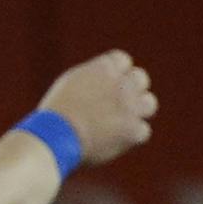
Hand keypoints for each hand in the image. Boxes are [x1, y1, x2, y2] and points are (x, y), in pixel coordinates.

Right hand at [39, 50, 158, 168]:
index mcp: (103, 69)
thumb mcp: (67, 87)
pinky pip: (142, 132)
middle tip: (115, 105)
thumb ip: (89, 81)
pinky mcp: (132, 131)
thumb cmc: (53, 116)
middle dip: (130, 91)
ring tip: (119, 124)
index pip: (121, 61)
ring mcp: (130, 107)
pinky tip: (112, 142)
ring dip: (137, 112)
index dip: (115, 74)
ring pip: (149, 104)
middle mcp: (122, 84)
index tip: (105, 86)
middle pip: (140, 79)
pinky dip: (129, 138)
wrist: (55, 137)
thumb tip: (99, 86)